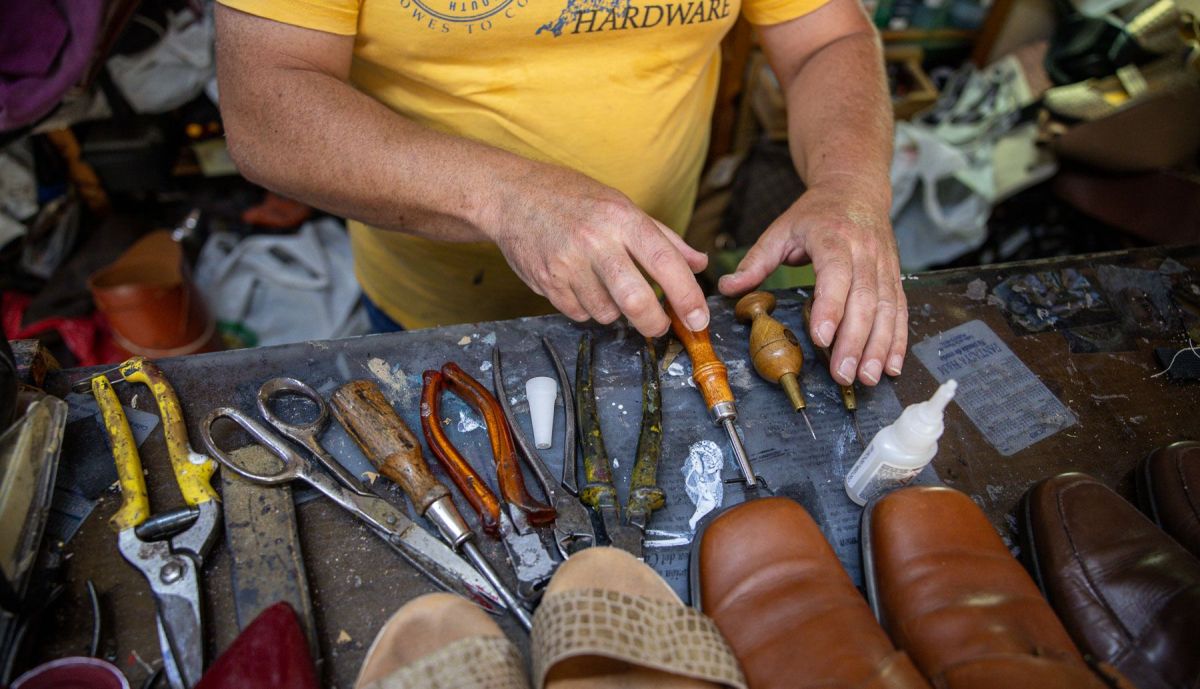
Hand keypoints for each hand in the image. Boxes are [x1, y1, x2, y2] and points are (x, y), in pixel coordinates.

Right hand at [488, 166, 708, 336]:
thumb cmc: (572, 198)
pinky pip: (580, 314)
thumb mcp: (621, 205)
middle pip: (636, 300)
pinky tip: (581, 285)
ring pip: (607, 313)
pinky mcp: (547, 283)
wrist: (511, 196)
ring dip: (615, 311)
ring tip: (606, 287)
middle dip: (655, 323)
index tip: (699, 319)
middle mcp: (595, 241)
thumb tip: (699, 263)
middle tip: (660, 326)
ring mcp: (568, 264)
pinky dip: (587, 308)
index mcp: (621, 217)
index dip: (687, 296)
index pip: (664, 262)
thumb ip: (663, 237)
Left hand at [717, 180, 906, 385]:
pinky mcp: (895, 275)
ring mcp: (884, 264)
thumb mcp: (780, 229)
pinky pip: (901, 310)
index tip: (821, 338)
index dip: (830, 307)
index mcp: (833, 238)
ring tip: (868, 377)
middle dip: (855, 341)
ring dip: (880, 346)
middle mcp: (864, 251)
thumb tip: (727, 287)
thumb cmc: (815, 213)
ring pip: (887, 309)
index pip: (835, 274)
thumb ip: (755, 261)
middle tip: (843, 374)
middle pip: (864, 299)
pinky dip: (899, 340)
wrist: (856, 188)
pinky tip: (892, 365)